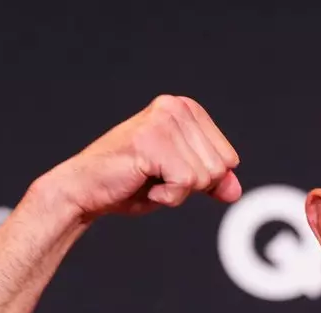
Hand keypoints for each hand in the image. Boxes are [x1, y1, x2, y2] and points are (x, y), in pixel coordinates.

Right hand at [42, 95, 241, 219]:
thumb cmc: (130, 182)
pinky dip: (168, 196)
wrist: (85, 190)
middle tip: (155, 177)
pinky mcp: (152, 141)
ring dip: (177, 191)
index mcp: (186, 109)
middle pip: (220, 167)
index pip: (229, 159)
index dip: (202, 178)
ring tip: (147, 178)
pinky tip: (142, 182)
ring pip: (204, 176)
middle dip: (191, 185)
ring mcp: (163, 121)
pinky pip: (186, 183)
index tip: (168, 172)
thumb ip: (211, 182)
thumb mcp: (180, 181)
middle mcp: (176, 107)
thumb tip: (235, 190)